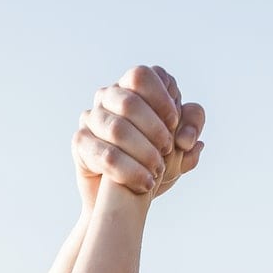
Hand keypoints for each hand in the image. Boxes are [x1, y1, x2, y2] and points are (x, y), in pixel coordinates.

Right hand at [73, 65, 205, 204]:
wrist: (124, 196)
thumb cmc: (153, 159)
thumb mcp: (182, 143)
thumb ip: (191, 128)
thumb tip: (186, 136)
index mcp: (132, 87)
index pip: (141, 76)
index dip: (160, 98)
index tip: (174, 123)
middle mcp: (108, 96)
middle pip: (128, 102)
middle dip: (154, 129)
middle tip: (168, 150)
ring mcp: (91, 118)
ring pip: (116, 129)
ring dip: (143, 151)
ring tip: (157, 170)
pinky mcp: (80, 142)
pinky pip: (105, 155)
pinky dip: (130, 171)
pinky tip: (144, 182)